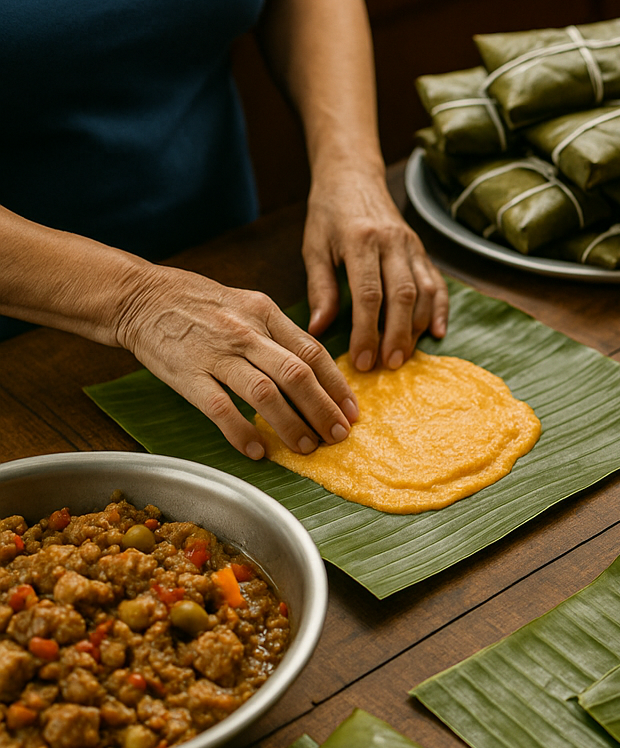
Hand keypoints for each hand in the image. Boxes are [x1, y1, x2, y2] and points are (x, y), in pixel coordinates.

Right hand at [115, 264, 358, 459]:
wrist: (140, 297)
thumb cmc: (199, 305)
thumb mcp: (247, 304)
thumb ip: (280, 332)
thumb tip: (315, 368)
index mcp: (265, 313)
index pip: (312, 352)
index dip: (337, 385)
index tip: (351, 411)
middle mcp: (246, 333)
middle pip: (296, 374)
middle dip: (323, 409)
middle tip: (338, 435)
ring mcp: (216, 354)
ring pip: (265, 393)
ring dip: (291, 424)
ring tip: (306, 447)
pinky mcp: (188, 374)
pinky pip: (220, 408)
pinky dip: (242, 432)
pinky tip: (258, 450)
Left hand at [300, 162, 447, 371]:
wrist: (354, 176)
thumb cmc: (329, 214)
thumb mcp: (314, 247)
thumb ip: (320, 289)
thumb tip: (318, 330)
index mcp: (361, 240)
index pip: (369, 294)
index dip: (367, 331)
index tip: (362, 360)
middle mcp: (392, 242)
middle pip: (402, 296)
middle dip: (397, 335)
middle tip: (388, 365)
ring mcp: (412, 245)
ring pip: (423, 292)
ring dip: (416, 327)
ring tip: (404, 356)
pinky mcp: (423, 250)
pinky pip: (437, 283)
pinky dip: (439, 310)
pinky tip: (436, 333)